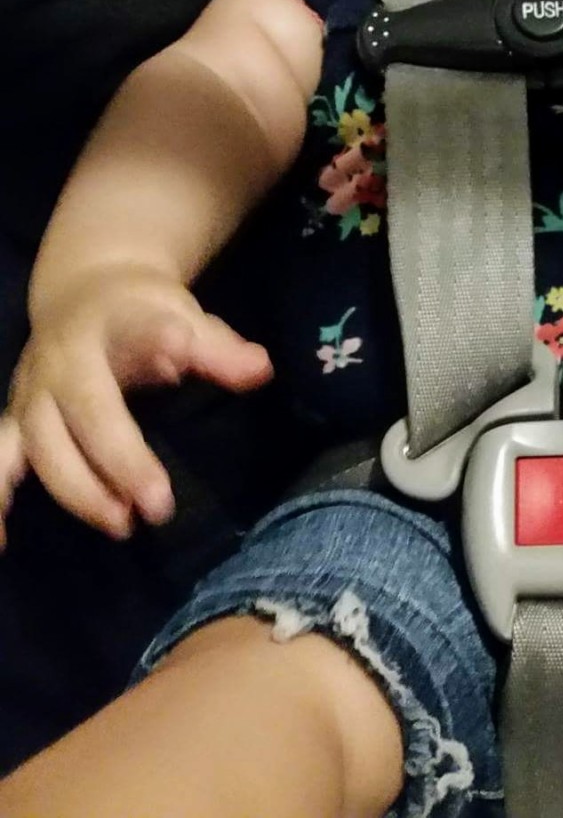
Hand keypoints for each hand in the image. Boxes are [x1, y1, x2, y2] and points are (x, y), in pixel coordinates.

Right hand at [0, 266, 272, 547]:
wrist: (82, 297)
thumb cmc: (144, 316)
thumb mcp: (185, 317)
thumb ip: (219, 349)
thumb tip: (261, 369)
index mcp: (115, 324)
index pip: (141, 330)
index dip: (160, 340)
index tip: (181, 349)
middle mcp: (64, 360)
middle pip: (87, 411)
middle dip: (120, 459)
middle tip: (159, 505)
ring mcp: (32, 394)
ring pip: (42, 446)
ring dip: (77, 489)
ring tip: (122, 524)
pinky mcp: (16, 423)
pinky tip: (1, 541)